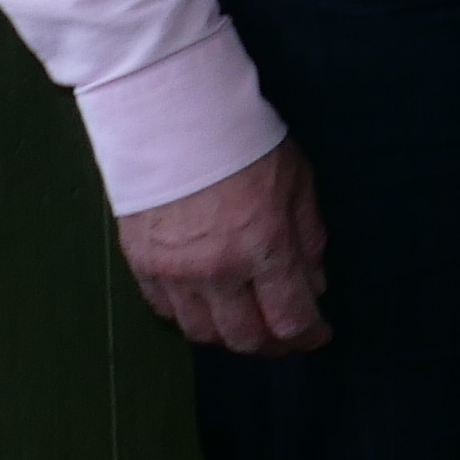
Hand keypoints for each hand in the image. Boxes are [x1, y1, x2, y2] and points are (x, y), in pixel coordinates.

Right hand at [119, 141, 328, 356]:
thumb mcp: (297, 182)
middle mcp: (218, 271)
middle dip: (271, 345)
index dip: (309, 336)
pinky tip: (206, 303)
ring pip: (202, 334)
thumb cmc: (245, 141)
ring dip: (228, 336)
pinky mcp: (141, 265)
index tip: (318, 334)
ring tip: (245, 323)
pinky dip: (190, 316)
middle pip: (244, 338)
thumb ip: (308, 239)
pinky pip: (166, 312)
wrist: (172, 115)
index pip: (290, 318)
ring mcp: (174, 272)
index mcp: (264, 247)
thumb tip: (315, 286)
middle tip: (283, 336)